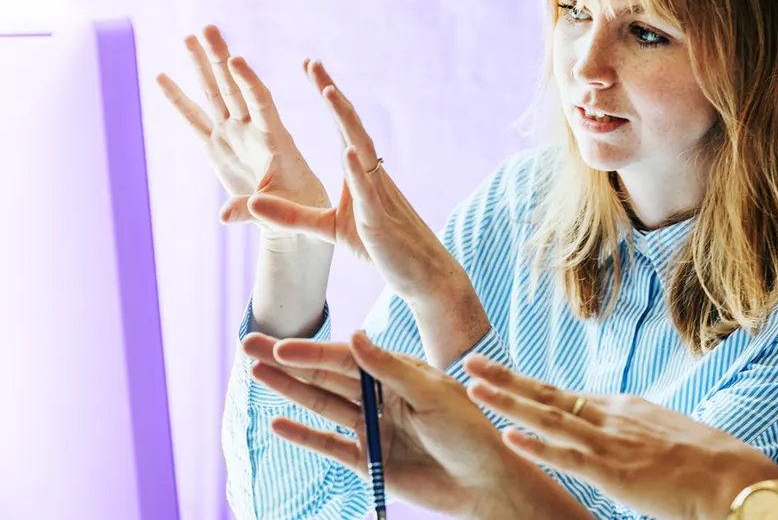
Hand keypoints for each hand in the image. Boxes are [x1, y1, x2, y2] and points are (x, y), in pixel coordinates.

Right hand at [156, 25, 330, 236]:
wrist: (294, 214)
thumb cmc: (298, 209)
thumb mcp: (282, 211)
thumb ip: (253, 210)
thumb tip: (223, 217)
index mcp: (275, 139)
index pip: (261, 103)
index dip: (249, 81)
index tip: (237, 59)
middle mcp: (252, 130)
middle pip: (234, 87)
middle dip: (220, 58)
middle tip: (208, 28)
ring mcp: (233, 135)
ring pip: (214, 95)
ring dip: (201, 67)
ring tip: (188, 36)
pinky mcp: (217, 147)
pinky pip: (193, 120)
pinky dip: (177, 100)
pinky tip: (161, 77)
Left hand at [241, 62, 489, 366]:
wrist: (422, 275)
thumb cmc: (380, 248)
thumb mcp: (328, 229)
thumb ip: (291, 216)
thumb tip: (254, 202)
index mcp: (359, 173)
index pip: (342, 126)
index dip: (327, 96)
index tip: (311, 67)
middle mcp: (371, 174)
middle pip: (351, 126)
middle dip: (332, 93)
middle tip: (313, 63)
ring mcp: (378, 194)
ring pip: (361, 149)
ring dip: (345, 120)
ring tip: (328, 93)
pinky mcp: (379, 220)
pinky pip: (368, 191)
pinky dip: (357, 169)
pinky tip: (349, 150)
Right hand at [243, 331, 591, 519]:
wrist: (486, 483)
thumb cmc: (471, 431)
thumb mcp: (434, 395)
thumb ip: (390, 369)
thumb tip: (355, 336)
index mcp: (399, 372)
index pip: (347, 358)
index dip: (313, 352)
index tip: (281, 345)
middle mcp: (382, 396)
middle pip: (326, 376)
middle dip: (288, 361)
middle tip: (248, 345)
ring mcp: (374, 428)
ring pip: (323, 405)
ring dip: (289, 390)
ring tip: (255, 373)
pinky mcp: (371, 461)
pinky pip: (331, 445)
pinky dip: (305, 435)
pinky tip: (278, 422)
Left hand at [465, 355, 777, 519]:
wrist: (737, 478)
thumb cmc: (707, 465)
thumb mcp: (663, 438)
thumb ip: (635, 436)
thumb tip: (621, 442)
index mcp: (622, 409)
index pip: (563, 395)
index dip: (526, 385)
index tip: (497, 374)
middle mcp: (612, 417)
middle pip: (547, 394)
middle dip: (506, 379)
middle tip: (470, 362)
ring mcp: (612, 442)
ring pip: (549, 417)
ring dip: (508, 402)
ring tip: (474, 388)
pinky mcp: (616, 472)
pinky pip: (568, 457)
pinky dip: (536, 446)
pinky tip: (510, 436)